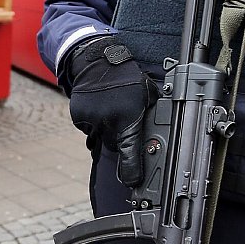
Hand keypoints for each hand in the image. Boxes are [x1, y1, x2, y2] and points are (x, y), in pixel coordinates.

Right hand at [65, 36, 156, 185]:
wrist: (95, 61)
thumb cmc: (125, 75)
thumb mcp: (146, 92)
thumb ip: (152, 112)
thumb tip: (165, 128)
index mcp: (127, 117)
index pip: (130, 150)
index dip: (131, 170)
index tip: (132, 182)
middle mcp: (108, 121)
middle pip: (114, 144)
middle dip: (119, 138)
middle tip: (123, 120)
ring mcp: (91, 120)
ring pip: (100, 137)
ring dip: (106, 130)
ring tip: (110, 109)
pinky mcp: (79, 117)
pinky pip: (88, 129)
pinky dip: (93, 123)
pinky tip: (98, 107)